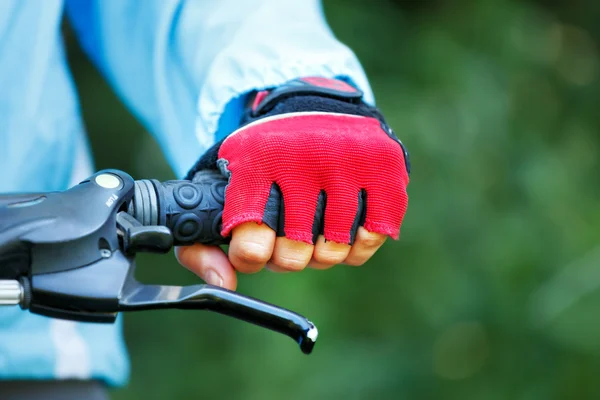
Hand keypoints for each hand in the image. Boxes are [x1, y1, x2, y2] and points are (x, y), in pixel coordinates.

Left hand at [176, 77, 409, 289]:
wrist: (317, 106)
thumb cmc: (266, 159)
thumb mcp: (221, 188)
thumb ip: (203, 244)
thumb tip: (224, 285)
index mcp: (257, 161)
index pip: (251, 244)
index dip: (250, 256)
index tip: (254, 245)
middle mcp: (305, 159)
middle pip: (293, 256)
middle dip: (285, 256)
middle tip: (286, 237)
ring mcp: (349, 164)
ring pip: (332, 252)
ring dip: (320, 251)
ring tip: (313, 227)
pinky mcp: (383, 171)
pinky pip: (368, 240)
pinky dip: (354, 243)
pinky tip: (343, 223)